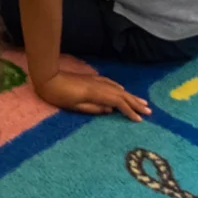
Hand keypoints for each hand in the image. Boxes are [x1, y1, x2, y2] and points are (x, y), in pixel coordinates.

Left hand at [34, 69, 149, 119]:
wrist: (48, 78)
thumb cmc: (58, 95)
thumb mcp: (75, 106)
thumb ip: (94, 109)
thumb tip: (110, 110)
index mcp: (97, 94)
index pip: (118, 103)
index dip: (130, 111)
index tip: (139, 120)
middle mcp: (100, 86)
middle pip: (122, 95)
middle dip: (136, 103)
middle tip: (149, 111)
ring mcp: (96, 80)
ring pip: (118, 89)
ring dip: (131, 96)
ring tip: (142, 102)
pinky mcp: (92, 78)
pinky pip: (111, 84)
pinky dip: (120, 89)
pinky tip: (123, 91)